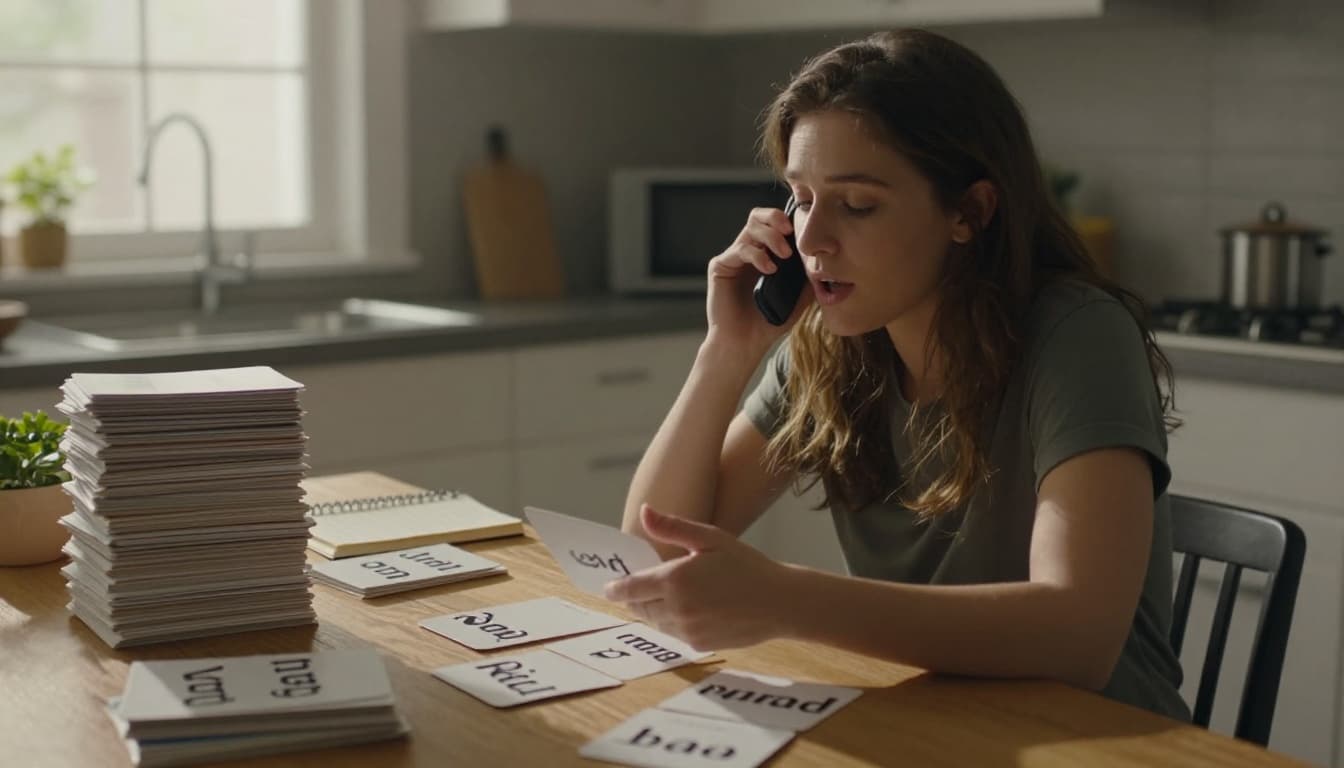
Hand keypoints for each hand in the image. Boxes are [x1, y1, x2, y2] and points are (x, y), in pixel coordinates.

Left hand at [604, 504, 790, 651]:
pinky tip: (690, 608)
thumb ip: (672, 528)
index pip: (629, 589)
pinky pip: (673, 633)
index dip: (616, 588)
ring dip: (653, 609)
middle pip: (639, 607)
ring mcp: (686, 630)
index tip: (609, 586)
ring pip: (654, 622)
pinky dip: (672, 622)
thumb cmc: (747, 565)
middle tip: (641, 585)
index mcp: (675, 580)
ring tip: (670, 594)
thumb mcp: (711, 538)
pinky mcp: (697, 644)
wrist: (781, 603)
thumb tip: (644, 512)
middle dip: (636, 596)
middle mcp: (676, 609)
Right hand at [705, 206, 814, 355]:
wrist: (745, 343)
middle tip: (791, 232)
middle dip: (777, 219)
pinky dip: (757, 255)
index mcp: (765, 253)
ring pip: (750, 227)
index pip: (774, 223)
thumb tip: (830, 257)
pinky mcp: (720, 266)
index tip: (804, 232)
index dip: (788, 220)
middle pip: (759, 216)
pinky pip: (739, 249)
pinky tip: (769, 269)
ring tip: (783, 255)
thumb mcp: (799, 295)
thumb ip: (809, 274)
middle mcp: (748, 250)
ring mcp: (733, 257)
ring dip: (771, 236)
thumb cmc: (770, 321)